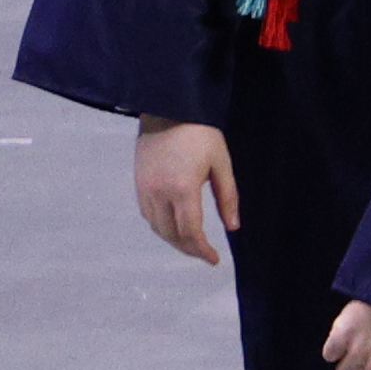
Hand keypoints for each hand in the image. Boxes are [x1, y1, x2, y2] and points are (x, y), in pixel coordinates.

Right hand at [133, 117, 239, 261]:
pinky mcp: (138, 184)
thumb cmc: (200, 133)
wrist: (167, 109)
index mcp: (182, 189)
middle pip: (172, 235)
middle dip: (189, 249)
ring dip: (174, 241)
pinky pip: (148, 216)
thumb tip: (233, 227)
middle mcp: (159, 194)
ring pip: (157, 228)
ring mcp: (145, 190)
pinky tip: (174, 227)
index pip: (190, 231)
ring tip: (192, 244)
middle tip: (205, 254)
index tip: (214, 260)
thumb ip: (228, 196)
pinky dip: (162, 228)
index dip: (202, 250)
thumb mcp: (221, 162)